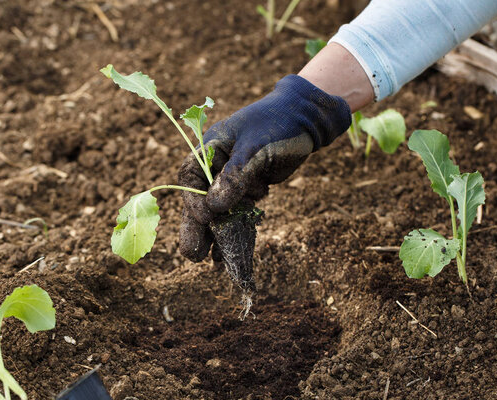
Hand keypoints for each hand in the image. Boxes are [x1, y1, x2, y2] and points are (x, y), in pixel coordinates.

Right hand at [178, 74, 350, 261]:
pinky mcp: (249, 188)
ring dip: (217, 234)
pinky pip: (238, 212)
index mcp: (210, 148)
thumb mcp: (254, 148)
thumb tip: (214, 207)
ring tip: (212, 261)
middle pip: (200, 199)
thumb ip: (234, 176)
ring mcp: (232, 178)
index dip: (193, 200)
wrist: (306, 119)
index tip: (205, 217)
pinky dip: (236, 229)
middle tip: (193, 255)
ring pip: (219, 210)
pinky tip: (231, 251)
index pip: (191, 178)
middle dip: (197, 226)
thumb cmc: (277, 124)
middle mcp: (216, 165)